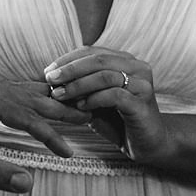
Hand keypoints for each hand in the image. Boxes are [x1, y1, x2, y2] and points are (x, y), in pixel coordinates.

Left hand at [0, 76, 90, 192]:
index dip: (51, 136)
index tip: (68, 153)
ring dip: (44, 98)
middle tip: (88, 114)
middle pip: (29, 96)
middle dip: (59, 107)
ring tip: (69, 102)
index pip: (28, 118)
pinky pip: (4, 87)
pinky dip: (24, 94)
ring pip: (18, 88)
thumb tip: (28, 183)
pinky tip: (31, 98)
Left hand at [44, 46, 170, 162]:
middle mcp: (137, 67)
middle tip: (50, 80)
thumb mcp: (94, 100)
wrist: (147, 144)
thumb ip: (79, 87)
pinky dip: (94, 99)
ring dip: (78, 85)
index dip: (67, 60)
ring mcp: (142, 83)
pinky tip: (81, 107)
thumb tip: (50, 79)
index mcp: (125, 61)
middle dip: (69, 69)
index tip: (47, 72)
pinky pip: (115, 95)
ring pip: (105, 75)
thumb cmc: (118, 120)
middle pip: (98, 60)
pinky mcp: (143, 102)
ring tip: (60, 95)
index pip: (92, 52)